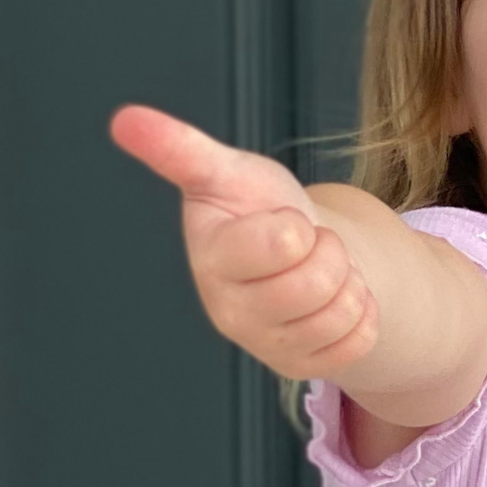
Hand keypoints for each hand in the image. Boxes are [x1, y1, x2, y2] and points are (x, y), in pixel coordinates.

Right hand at [110, 104, 377, 378]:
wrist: (296, 248)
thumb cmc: (254, 207)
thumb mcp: (225, 170)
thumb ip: (179, 149)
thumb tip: (124, 119)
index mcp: (212, 260)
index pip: (283, 242)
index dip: (295, 225)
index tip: (281, 221)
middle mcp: (231, 311)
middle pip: (318, 280)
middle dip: (327, 250)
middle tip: (304, 244)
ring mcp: (266, 344)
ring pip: (341, 310)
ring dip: (347, 280)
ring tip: (316, 267)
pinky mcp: (302, 367)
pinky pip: (360, 340)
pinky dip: (362, 312)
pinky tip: (333, 299)